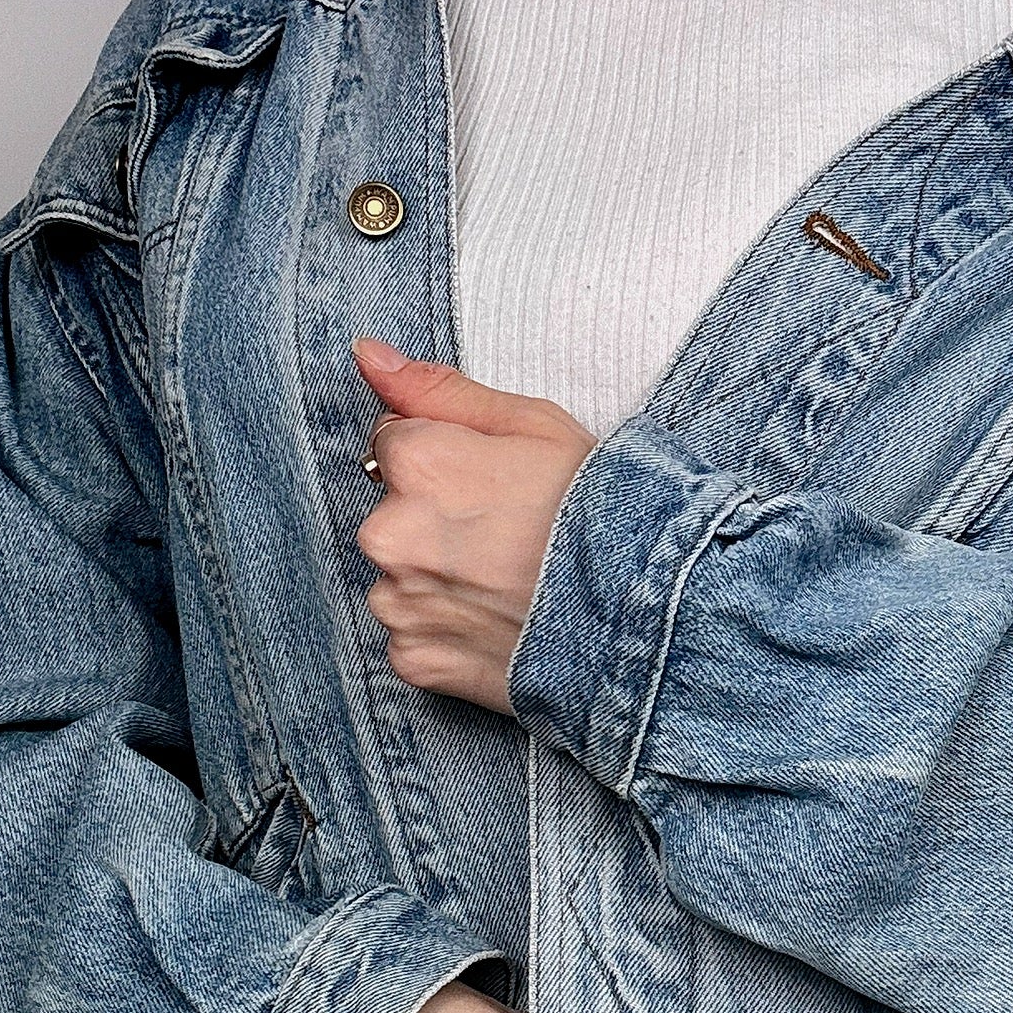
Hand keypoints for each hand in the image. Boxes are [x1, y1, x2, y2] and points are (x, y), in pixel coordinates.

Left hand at [353, 338, 596, 713]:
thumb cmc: (599, 513)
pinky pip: (412, 637)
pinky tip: (496, 621)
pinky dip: (446, 632)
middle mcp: (391, 532)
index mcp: (418, 462)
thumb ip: (439, 389)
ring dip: (438, 578)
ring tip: (507, 583)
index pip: (393, 443)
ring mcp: (400, 602)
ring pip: (400, 577)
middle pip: (392, 512)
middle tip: (509, 535)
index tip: (496, 483)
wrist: (645, 614)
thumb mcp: (533, 424)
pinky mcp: (413, 659)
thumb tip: (367, 353)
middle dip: (436, 519)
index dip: (449, 459)